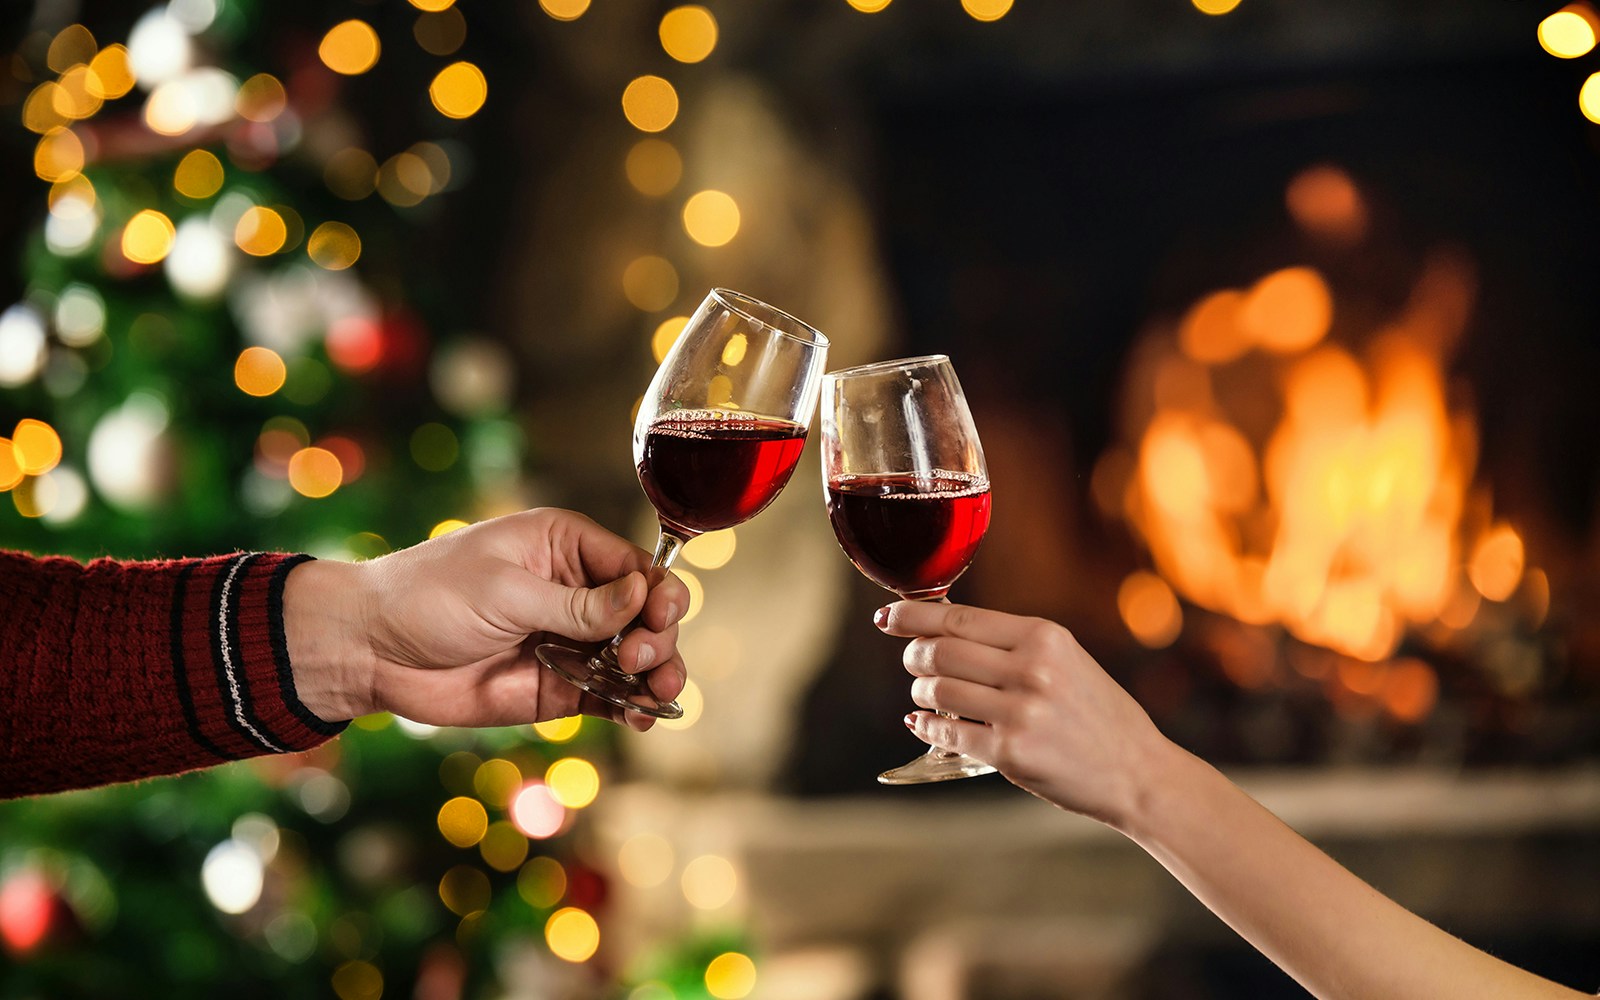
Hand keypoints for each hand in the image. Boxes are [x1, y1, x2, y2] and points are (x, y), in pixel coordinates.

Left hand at [286, 508, 688, 732]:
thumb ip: (578, 604)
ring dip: (658, 674)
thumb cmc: (429, 597)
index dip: (659, 592)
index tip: (659, 618)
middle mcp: (576, 591)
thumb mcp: (506, 592)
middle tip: (635, 658)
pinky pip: (609, 695)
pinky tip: (641, 716)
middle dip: (657, 636)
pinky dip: (631, 706)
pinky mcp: (559, 687)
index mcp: (564, 547)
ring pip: (637, 657)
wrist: (371, 651)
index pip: (636, 566)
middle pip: (647, 613)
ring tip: (658, 694)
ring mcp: (570, 641)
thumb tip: (644, 595)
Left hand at [877, 600, 1168, 827]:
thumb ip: (1011, 644)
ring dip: (920, 694)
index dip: (912, 615)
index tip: (887, 615)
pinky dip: (927, 726)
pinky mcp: (1010, 753)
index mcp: (1044, 636)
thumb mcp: (1065, 659)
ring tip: (928, 697)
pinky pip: (945, 732)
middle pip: (938, 651)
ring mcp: (1020, 712)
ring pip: (936, 691)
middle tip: (912, 663)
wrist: (1138, 772)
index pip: (957, 618)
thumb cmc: (1097, 714)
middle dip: (913, 656)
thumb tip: (941, 626)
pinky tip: (926, 724)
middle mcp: (1031, 669)